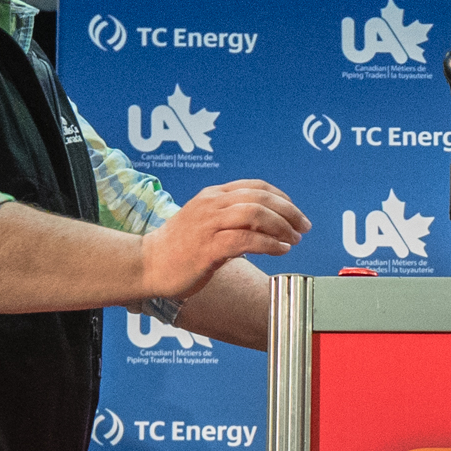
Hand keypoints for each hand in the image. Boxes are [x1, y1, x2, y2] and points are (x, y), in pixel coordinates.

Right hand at [139, 180, 310, 300]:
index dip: (282, 198)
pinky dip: (270, 244)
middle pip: (261, 198)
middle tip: (303, 227)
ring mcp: (209, 225)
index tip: (295, 213)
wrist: (147, 264)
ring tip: (293, 240)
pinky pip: (247, 239)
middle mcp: (212, 204)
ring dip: (282, 227)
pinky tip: (281, 250)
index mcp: (212, 196)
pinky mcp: (208, 248)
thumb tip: (265, 226)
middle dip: (289, 212)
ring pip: (256, 214)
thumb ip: (231, 218)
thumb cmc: (177, 248)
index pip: (256, 187)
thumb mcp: (205, 222)